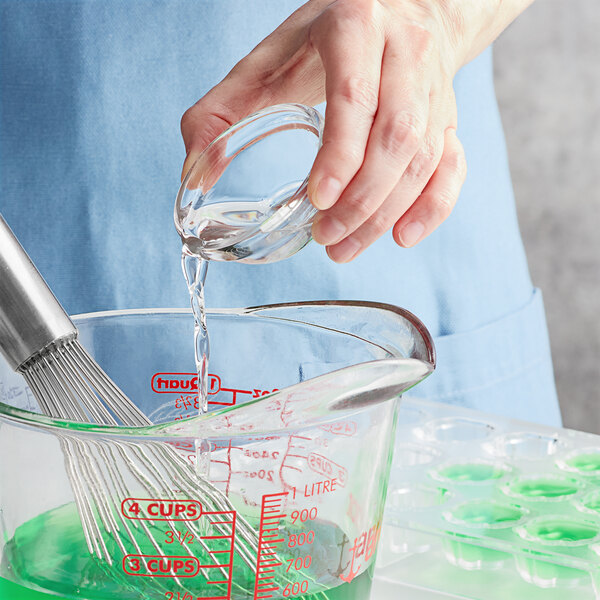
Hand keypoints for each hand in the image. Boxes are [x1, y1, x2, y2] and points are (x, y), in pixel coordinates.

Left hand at [181, 0, 529, 261]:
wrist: (398, 12)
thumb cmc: (323, 43)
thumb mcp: (266, 62)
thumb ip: (220, 113)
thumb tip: (194, 173)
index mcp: (355, 27)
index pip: (355, 96)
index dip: (340, 153)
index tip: (318, 200)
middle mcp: (405, 53)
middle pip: (396, 137)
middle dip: (362, 198)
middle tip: (327, 237)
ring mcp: (434, 89)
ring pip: (423, 159)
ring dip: (386, 213)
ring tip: (345, 246)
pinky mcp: (448, 118)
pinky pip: (452, 167)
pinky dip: (434, 206)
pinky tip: (404, 236)